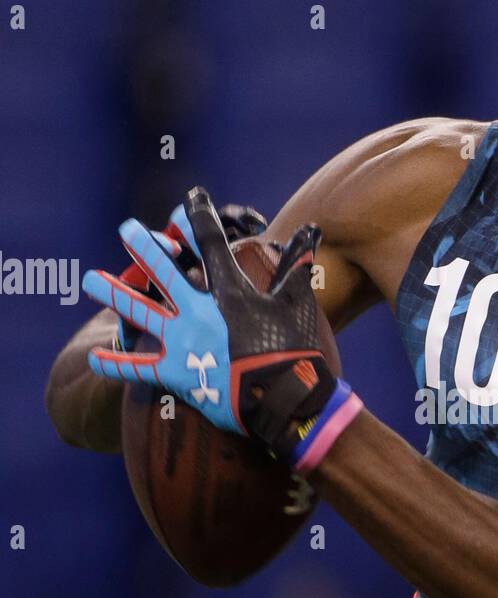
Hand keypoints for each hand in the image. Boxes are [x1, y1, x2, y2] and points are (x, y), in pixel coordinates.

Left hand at [82, 187, 360, 465]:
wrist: (284, 400)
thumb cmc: (295, 351)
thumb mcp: (297, 304)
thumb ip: (296, 266)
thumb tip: (309, 231)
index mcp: (230, 291)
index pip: (211, 243)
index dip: (200, 216)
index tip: (191, 198)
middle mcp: (199, 311)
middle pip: (163, 270)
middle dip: (144, 246)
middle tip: (126, 229)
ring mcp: (183, 342)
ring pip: (139, 311)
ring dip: (113, 292)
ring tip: (89, 280)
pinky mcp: (176, 373)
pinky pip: (139, 367)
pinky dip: (115, 364)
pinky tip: (94, 357)